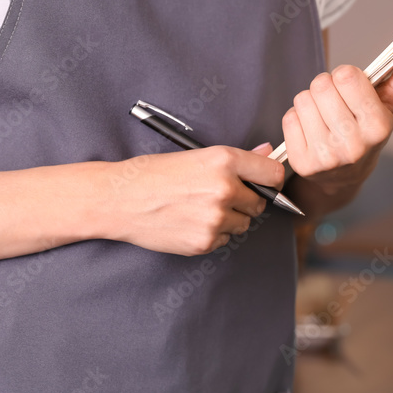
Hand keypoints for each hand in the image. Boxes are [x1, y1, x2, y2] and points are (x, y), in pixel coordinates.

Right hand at [104, 144, 283, 255]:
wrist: (119, 199)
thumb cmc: (154, 173)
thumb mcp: (195, 155)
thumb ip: (238, 157)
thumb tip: (267, 150)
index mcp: (224, 160)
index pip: (273, 173)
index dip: (270, 179)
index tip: (263, 182)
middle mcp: (224, 189)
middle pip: (261, 202)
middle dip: (247, 200)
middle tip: (220, 195)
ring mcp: (215, 218)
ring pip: (244, 223)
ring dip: (230, 218)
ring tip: (199, 208)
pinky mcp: (205, 241)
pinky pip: (225, 239)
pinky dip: (213, 234)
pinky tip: (190, 221)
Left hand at [282, 46, 392, 195]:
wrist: (346, 176)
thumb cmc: (368, 134)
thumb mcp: (389, 106)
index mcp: (378, 127)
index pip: (347, 76)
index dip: (345, 75)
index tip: (350, 85)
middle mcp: (353, 145)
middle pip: (321, 85)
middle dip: (326, 86)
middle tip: (335, 101)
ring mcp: (326, 156)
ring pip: (303, 99)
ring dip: (310, 102)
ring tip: (324, 115)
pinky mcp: (303, 162)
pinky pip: (289, 118)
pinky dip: (298, 118)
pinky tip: (311, 129)